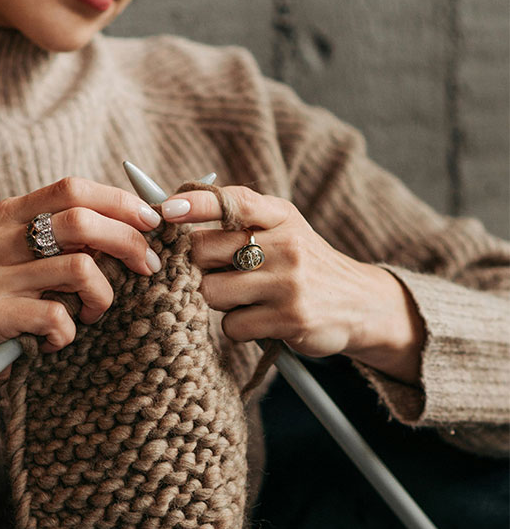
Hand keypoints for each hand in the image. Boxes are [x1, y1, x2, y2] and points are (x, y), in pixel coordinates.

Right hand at [0, 177, 161, 461]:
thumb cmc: (8, 310)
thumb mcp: (31, 264)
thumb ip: (70, 241)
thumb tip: (136, 226)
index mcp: (8, 215)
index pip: (73, 188)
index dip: (120, 202)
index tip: (152, 222)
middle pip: (82, 221)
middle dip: (128, 243)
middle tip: (147, 268)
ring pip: (80, 269)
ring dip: (101, 298)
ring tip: (90, 314)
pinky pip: (58, 316)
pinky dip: (69, 333)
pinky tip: (55, 341)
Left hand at [160, 186, 424, 383]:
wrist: (360, 304)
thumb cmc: (303, 266)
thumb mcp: (283, 230)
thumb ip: (239, 222)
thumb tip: (170, 216)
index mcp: (281, 216)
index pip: (234, 200)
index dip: (196, 203)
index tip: (166, 210)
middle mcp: (286, 244)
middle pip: (203, 251)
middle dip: (200, 268)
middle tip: (222, 274)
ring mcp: (289, 282)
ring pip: (211, 292)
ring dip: (219, 301)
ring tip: (247, 299)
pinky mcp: (289, 319)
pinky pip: (232, 325)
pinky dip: (238, 327)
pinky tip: (261, 321)